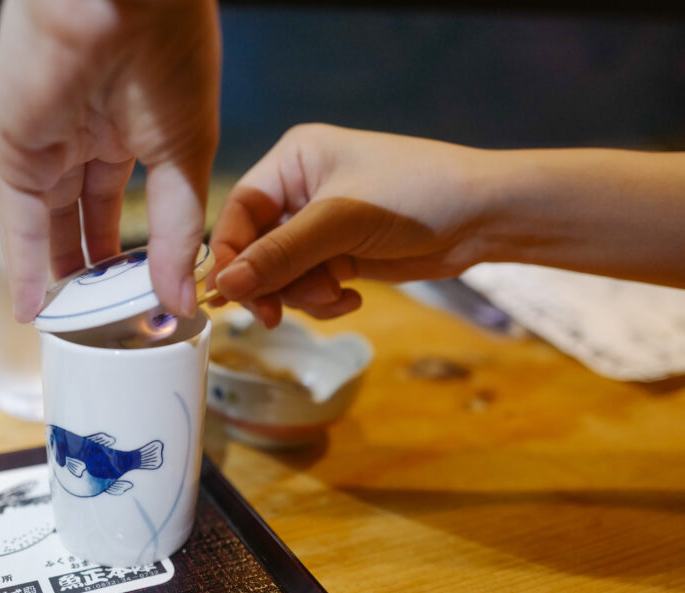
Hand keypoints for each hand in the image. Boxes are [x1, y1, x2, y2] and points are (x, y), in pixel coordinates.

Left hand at [0, 0, 219, 321]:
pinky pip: (19, 221)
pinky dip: (25, 266)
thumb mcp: (185, 157)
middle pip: (90, 218)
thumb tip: (184, 296)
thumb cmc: (168, 56)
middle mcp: (91, 139)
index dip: (144, 253)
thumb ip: (177, 232)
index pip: (138, 206)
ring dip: (64, 274)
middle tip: (113, 316)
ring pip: (54, 225)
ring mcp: (51, 146)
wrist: (120, 1)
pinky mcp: (15, 152)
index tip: (155, 295)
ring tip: (78, 325)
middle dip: (100, 268)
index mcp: (139, 132)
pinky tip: (36, 310)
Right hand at [209, 124, 489, 326]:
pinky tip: (352, 298)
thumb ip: (279, 255)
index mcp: (293, 160)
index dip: (229, 254)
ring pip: (281, 274)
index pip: (238, 211)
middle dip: (271, 282)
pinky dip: (323, 299)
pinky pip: (309, 286)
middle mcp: (301, 190)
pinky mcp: (341, 254)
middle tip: (275, 316)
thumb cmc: (416, 194)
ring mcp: (321, 225)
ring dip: (302, 293)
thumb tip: (223, 286)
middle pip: (255, 249)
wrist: (485, 216)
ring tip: (337, 293)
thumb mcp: (340, 221)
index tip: (230, 294)